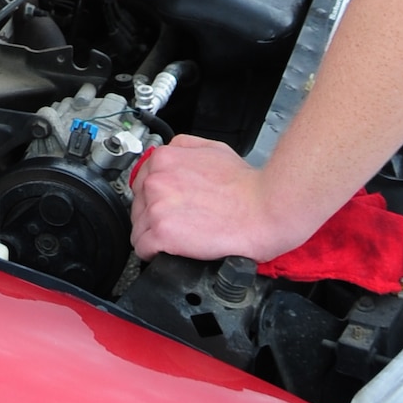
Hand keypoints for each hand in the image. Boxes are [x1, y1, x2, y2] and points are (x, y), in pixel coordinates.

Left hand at [130, 136, 286, 262]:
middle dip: (154, 216)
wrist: (264, 209)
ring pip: (138, 229)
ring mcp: (157, 207)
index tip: (166, 207)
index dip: (155, 198)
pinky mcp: (163, 234)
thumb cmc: (246, 184)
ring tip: (177, 239)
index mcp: (165, 159)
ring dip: (153, 236)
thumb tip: (171, 156)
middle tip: (177, 224)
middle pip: (138, 206)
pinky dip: (153, 254)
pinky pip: (142, 249)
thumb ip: (185, 148)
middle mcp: (156, 180)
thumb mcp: (213, 149)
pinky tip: (170, 251)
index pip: (142, 182)